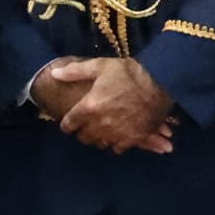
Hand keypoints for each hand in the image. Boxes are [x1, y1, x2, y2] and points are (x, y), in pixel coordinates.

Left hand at [58, 57, 176, 155]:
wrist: (161, 82)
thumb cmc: (129, 73)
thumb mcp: (101, 66)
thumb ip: (76, 71)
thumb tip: (54, 74)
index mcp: (90, 107)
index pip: (69, 123)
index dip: (67, 123)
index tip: (69, 121)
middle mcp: (101, 124)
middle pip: (84, 137)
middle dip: (82, 132)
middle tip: (85, 125)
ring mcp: (117, 133)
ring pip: (99, 144)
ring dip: (97, 138)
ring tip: (100, 130)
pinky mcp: (133, 138)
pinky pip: (117, 148)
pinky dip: (114, 143)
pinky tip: (116, 135)